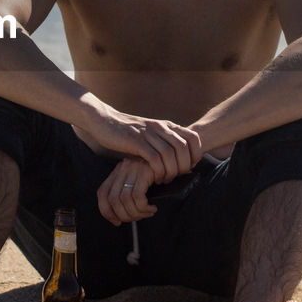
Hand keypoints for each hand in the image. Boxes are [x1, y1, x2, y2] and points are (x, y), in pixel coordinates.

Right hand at [82, 108, 201, 184]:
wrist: (105, 121)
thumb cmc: (127, 132)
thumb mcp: (150, 133)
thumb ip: (164, 142)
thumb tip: (178, 160)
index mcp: (166, 125)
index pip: (193, 137)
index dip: (196, 154)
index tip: (190, 166)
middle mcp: (160, 127)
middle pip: (183, 148)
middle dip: (184, 166)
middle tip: (177, 177)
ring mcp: (148, 134)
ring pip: (170, 154)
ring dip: (171, 171)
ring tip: (165, 180)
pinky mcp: (136, 141)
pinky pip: (154, 158)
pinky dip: (158, 171)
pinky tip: (154, 178)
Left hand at [97, 157, 157, 225]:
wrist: (174, 162)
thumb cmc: (158, 179)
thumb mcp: (138, 185)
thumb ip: (126, 196)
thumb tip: (116, 220)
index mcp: (118, 171)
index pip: (102, 193)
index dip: (106, 211)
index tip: (117, 222)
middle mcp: (123, 168)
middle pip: (113, 199)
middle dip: (124, 215)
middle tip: (137, 218)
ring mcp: (133, 168)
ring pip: (126, 199)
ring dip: (137, 213)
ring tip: (147, 214)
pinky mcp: (145, 171)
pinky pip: (138, 196)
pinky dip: (144, 208)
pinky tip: (152, 209)